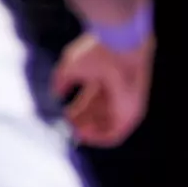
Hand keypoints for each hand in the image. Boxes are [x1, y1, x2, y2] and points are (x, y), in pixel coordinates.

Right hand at [52, 32, 153, 147]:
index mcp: (103, 79)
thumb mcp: (70, 66)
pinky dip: (99, 138)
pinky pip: (115, 134)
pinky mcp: (131, 113)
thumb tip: (56, 94)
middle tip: (67, 126)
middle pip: (96, 114)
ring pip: (105, 125)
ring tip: (75, 132)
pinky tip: (85, 135)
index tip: (63, 116)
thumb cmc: (96, 53)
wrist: (119, 48)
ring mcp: (124, 103)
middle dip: (80, 122)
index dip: (76, 111)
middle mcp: (115, 92)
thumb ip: (61, 81)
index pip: (89, 101)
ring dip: (88, 132)